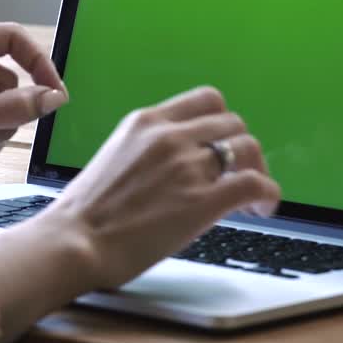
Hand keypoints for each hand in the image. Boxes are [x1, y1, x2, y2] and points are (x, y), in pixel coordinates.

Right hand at [40, 86, 279, 287]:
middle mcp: (169, 136)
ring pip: (248, 148)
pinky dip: (268, 194)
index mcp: (145, 122)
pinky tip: (263, 209)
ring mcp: (187, 167)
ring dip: (257, 170)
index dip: (223, 123)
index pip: (207, 100)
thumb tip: (179, 170)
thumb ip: (149, 154)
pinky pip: (255, 184)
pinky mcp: (202, 201)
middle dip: (242, 150)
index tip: (223, 144)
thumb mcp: (115, 160)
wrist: (73, 242)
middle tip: (239, 176)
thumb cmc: (85, 215)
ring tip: (251, 198)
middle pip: (233, 124)